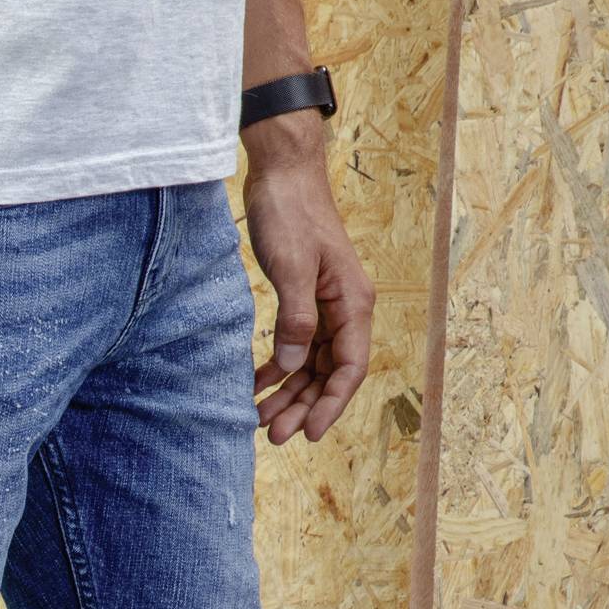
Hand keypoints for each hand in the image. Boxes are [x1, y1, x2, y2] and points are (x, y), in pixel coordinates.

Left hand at [240, 130, 373, 443]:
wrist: (282, 172)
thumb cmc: (290, 213)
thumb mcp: (291, 267)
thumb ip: (295, 319)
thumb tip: (294, 367)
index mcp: (353, 301)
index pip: (350, 367)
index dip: (330, 404)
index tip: (306, 433)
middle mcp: (346, 308)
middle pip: (329, 372)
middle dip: (303, 406)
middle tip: (271, 436)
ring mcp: (326, 305)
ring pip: (312, 363)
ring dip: (288, 392)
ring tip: (258, 419)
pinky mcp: (304, 298)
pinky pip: (297, 345)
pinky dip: (278, 367)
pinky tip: (256, 384)